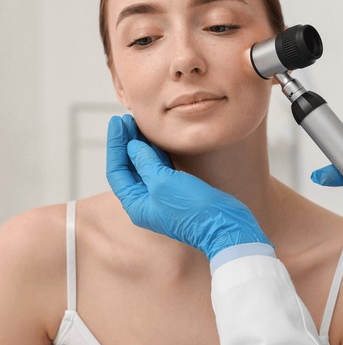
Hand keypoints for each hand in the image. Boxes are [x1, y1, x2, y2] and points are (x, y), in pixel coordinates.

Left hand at [106, 115, 271, 260]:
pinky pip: (162, 168)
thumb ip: (145, 162)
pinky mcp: (179, 190)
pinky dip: (158, 153)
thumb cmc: (193, 209)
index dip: (116, 144)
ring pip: (146, 166)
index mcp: (136, 204)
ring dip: (142, 145)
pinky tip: (157, 139)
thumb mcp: (163, 182)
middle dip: (127, 143)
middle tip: (127, 119)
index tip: (118, 122)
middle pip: (130, 167)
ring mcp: (163, 196)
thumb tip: (133, 146)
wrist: (225, 225)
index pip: (117, 170)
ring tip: (139, 124)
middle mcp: (147, 201)